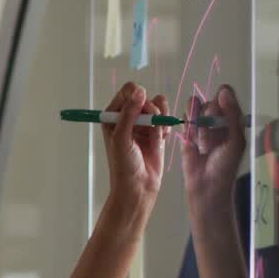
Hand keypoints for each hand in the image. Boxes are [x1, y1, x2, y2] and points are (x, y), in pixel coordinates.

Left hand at [101, 83, 168, 219]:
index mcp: (113, 116)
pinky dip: (165, 127)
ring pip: (158, 105)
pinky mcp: (156, 131)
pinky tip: (160, 140)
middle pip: (145, 96)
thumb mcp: (121, 137)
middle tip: (149, 125)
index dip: (136, 97)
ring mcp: (142, 123)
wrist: (138, 186)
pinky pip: (165, 118)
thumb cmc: (123, 164)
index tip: (139, 111)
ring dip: (159, 118)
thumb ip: (129, 113)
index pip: (127, 92)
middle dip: (150, 109)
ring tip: (156, 134)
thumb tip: (140, 91)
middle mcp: (127, 117)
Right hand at [182, 85, 246, 210]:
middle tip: (210, 140)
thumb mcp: (235, 140)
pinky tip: (192, 144)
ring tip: (201, 144)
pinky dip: (188, 130)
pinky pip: (184, 120)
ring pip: (193, 108)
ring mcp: (201, 124)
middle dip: (207, 119)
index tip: (218, 114)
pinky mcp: (187, 132)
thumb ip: (231, 114)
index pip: (224, 95)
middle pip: (207, 101)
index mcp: (233, 118)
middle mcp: (217, 118)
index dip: (219, 102)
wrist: (206, 185)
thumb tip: (223, 89)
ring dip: (197, 125)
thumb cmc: (225, 165)